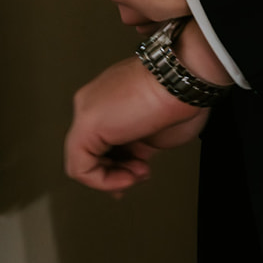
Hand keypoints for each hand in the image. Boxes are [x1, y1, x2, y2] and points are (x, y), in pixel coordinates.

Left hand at [64, 53, 209, 193]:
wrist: (181, 81)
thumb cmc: (179, 97)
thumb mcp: (156, 130)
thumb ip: (137, 147)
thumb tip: (132, 164)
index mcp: (113, 98)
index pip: (105, 140)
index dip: (120, 165)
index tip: (138, 173)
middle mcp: (96, 102)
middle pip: (93, 150)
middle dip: (117, 172)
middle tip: (140, 174)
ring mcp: (87, 110)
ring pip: (83, 160)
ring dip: (114, 177)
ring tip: (139, 172)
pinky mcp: (86, 124)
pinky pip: (80, 167)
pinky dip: (104, 181)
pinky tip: (127, 176)